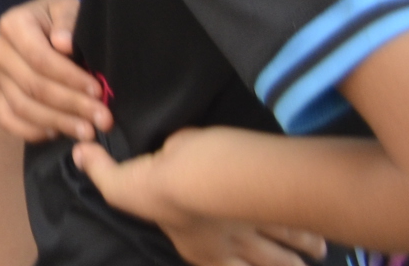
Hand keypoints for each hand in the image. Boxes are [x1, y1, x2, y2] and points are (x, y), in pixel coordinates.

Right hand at [0, 0, 109, 142]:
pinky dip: (33, 132)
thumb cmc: (62, 19)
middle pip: (32, 86)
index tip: (98, 91)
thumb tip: (63, 43)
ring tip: (88, 131)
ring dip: (58, 123)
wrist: (49, 25)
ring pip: (22, 107)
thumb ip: (68, 20)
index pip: (39, 58)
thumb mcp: (69, 8)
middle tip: (103, 119)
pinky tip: (60, 133)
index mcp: (13, 24)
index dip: (70, 78)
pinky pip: (9, 120)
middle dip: (71, 105)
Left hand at [74, 134, 326, 265]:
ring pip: (282, 247)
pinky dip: (311, 231)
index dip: (226, 265)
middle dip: (276, 264)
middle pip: (259, 261)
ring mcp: (258, 231)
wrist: (200, 177)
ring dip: (297, 250)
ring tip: (315, 251)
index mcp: (197, 245)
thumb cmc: (160, 182)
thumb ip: (103, 170)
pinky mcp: (277, 211)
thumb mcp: (124, 178)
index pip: (214, 263)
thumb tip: (82, 154)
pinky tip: (325, 235)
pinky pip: (298, 226)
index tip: (233, 263)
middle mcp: (231, 246)